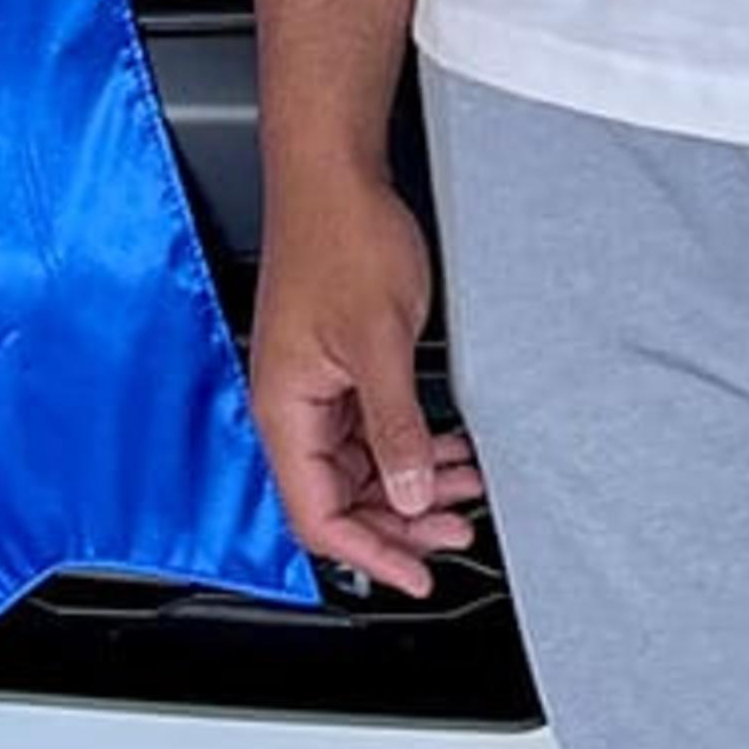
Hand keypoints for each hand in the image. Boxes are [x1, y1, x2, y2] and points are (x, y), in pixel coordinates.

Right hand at [249, 166, 488, 597]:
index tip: (416, 574)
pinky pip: (369, 428)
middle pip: (340, 497)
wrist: (334, 174)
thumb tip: (408, 490)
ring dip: (412, 482)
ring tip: (464, 488)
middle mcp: (292, 405)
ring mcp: (313, 386)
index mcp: (284, 409)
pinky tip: (447, 446)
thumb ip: (395, 425)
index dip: (370, 553)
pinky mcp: (336, 366)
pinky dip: (409, 444)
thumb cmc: (340, 237)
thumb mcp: (380, 342)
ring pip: (360, 465)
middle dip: (401, 521)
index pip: (318, 513)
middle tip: (456, 532)